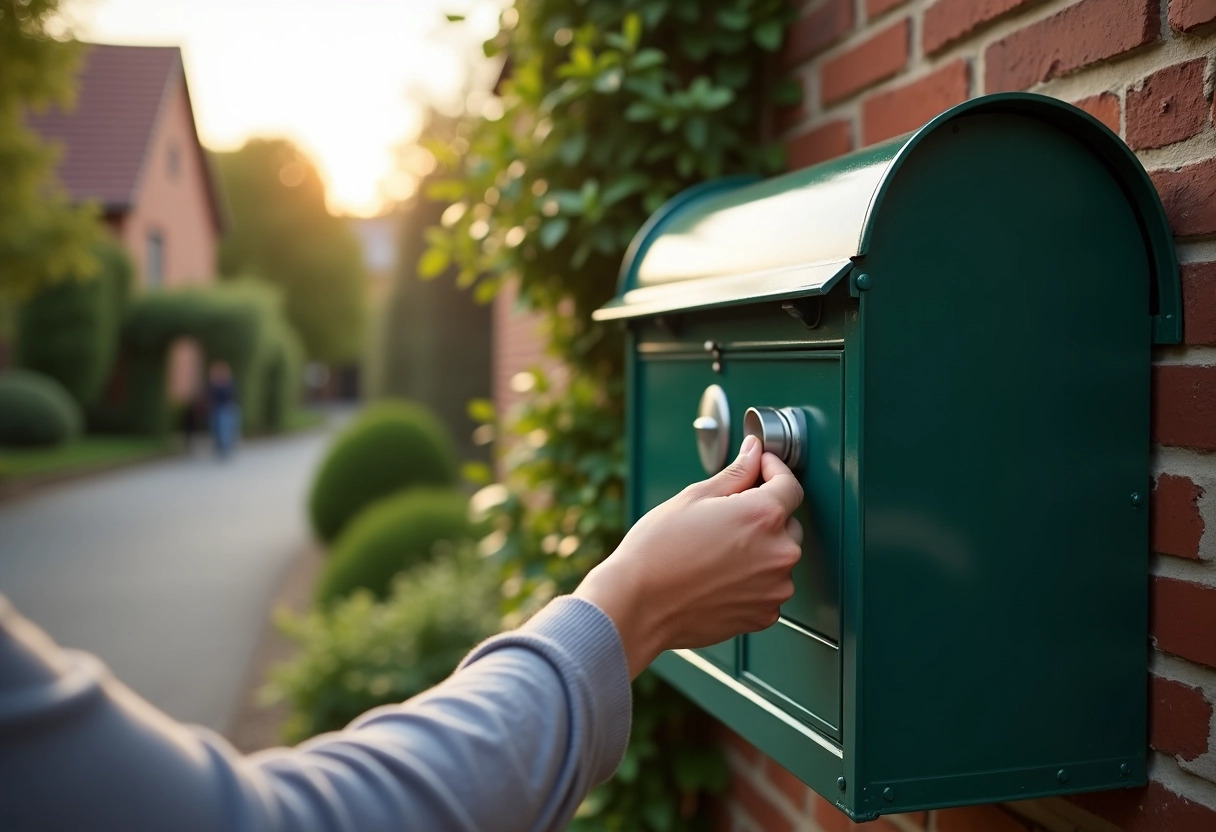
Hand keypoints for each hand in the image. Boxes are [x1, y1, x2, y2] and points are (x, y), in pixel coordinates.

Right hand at [575, 435, 803, 677]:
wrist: (637, 605)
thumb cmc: (656, 552)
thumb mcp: (694, 498)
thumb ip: (735, 474)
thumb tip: (753, 453)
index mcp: (763, 516)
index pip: (790, 486)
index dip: (774, 470)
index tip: (760, 468)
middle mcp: (778, 553)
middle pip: (788, 524)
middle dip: (765, 515)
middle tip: (726, 517)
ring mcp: (774, 588)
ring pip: (778, 558)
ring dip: (760, 550)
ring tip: (716, 552)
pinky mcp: (764, 615)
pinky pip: (768, 588)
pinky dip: (753, 580)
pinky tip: (719, 576)